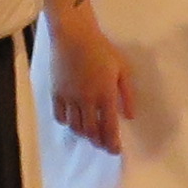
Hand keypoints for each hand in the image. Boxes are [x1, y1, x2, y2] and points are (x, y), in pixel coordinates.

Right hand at [48, 7, 133, 151]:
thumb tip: (130, 116)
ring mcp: (69, 98)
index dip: (112, 143)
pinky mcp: (56, 93)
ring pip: (75, 126)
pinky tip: (73, 121)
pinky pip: (60, 116)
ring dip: (84, 134)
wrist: (73, 35)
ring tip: (90, 134)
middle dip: (98, 142)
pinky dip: (67, 123)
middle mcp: (86, 100)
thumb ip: (127, 94)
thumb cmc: (102, 50)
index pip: (109, 127)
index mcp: (105, 94)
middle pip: (91, 131)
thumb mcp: (123, 69)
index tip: (115, 151)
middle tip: (104, 145)